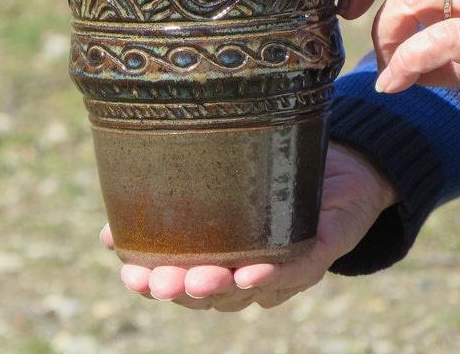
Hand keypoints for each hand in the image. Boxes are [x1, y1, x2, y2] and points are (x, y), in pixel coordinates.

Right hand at [100, 140, 397, 310]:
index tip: (129, 272)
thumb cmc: (277, 170)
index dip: (153, 281)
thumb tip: (117, 203)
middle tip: (158, 280)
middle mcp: (247, 267)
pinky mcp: (316, 252)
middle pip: (210, 293)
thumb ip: (183, 184)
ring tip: (200, 276)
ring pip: (247, 290)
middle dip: (182, 289)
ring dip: (221, 286)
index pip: (181, 278)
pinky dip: (273, 276)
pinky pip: (294, 271)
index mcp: (221, 253)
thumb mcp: (227, 170)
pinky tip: (250, 273)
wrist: (343, 166)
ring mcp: (281, 264)